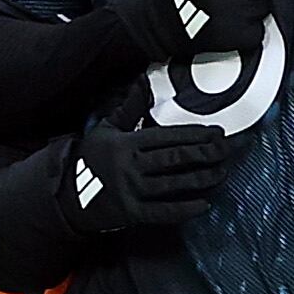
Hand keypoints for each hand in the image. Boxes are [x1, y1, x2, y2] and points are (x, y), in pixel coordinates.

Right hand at [66, 120, 233, 233]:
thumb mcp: (108, 128)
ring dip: (202, 179)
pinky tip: (205, 205)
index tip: (216, 132)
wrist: (67, 194)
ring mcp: (131, 191)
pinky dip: (185, 209)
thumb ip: (130, 107)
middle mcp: (130, 166)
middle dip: (205, 154)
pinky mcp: (132, 213)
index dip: (195, 135)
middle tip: (226, 150)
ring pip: (174, 184)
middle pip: (175, 159)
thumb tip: (143, 80)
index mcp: (127, 143)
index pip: (168, 136)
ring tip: (222, 173)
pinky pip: (163, 212)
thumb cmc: (92, 158)